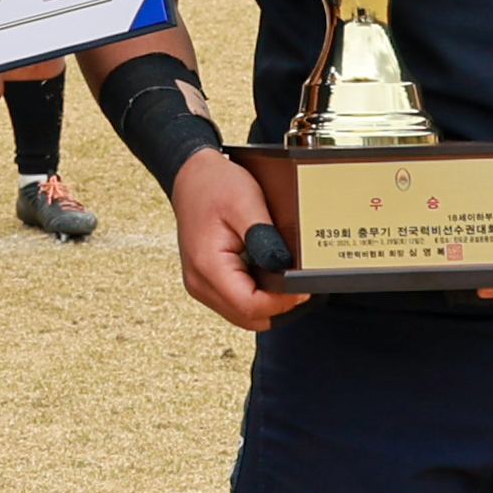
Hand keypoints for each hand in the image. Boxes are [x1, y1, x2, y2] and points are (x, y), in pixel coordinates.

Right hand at [168, 144, 292, 332]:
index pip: (250, 306)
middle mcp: (199, 282)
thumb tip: (285, 268)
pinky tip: (263, 270)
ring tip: (277, 271)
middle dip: (276, 304)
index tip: (301, 285)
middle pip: (248, 317)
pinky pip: (236, 302)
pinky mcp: (206, 281)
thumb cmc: (216, 185)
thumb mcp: (246, 203)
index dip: (282, 301)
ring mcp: (200, 284)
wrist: (191, 176)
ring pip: (243, 314)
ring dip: (265, 301)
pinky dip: (254, 294)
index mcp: (207, 266)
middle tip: (293, 279)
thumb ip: (265, 239)